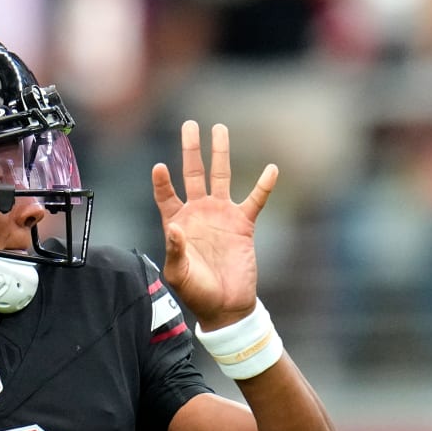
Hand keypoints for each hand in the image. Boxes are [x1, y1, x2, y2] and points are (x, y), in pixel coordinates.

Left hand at [152, 121, 277, 329]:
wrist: (225, 305)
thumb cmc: (196, 292)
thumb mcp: (178, 274)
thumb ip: (174, 249)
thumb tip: (173, 227)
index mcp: (177, 223)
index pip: (166, 195)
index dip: (162, 181)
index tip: (159, 167)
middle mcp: (198, 213)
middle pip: (193, 174)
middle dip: (191, 149)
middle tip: (190, 125)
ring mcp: (221, 215)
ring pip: (221, 176)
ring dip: (220, 153)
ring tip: (219, 129)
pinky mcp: (243, 224)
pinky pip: (255, 199)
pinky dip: (264, 185)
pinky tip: (271, 168)